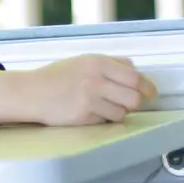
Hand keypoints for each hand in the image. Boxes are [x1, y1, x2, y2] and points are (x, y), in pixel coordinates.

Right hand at [0, 55, 157, 128]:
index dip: (147, 86)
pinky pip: (105, 121)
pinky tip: (90, 112)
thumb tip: (135, 70)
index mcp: (97, 62)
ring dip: (117, 112)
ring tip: (103, 107)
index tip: (151, 92)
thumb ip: (111, 63)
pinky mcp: (83, 116)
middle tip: (128, 103)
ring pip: (122, 112)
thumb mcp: (83, 61)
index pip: (134, 76)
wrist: (32, 92)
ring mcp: (89, 99)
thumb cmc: (57, 77)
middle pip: (133, 96)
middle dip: (134, 102)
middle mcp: (95, 80)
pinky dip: (103, 119)